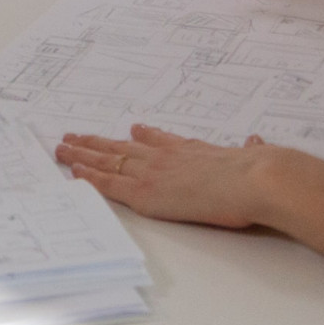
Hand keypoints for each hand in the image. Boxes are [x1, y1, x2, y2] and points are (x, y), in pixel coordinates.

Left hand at [56, 125, 265, 228]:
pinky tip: (74, 169)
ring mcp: (154, 172)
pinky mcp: (146, 193)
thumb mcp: (253, 156)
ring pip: (108, 159)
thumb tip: (258, 142)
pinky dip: (90, 175)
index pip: (161, 141)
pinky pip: (109, 183)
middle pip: (124, 147)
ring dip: (83, 152)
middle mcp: (167, 157)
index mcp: (193, 150)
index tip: (132, 131)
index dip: (144, 137)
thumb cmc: (259, 173)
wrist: (254, 178)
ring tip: (64, 146)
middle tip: (78, 136)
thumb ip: (251, 151)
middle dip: (99, 142)